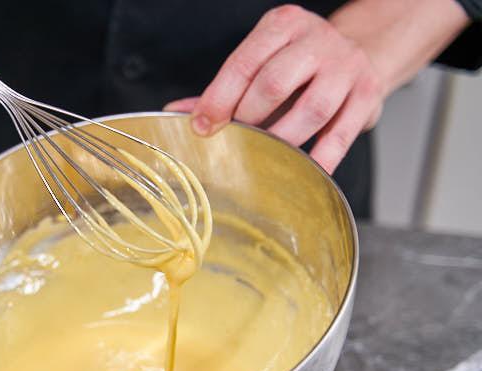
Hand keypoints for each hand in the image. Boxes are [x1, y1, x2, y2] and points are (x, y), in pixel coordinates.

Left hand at [165, 4, 384, 173]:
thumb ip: (222, 89)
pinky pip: (340, 136)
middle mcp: (317, 41)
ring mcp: (347, 67)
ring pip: (311, 110)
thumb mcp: (262, 61)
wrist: (362, 49)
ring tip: (264, 156)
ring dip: (280, 141)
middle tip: (236, 140)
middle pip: (275, 84)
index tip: (202, 127)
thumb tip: (175, 112)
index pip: (244, 63)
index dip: (219, 99)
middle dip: (248, 119)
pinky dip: (319, 159)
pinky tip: (303, 172)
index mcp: (283, 25)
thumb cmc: (300, 63)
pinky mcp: (368, 95)